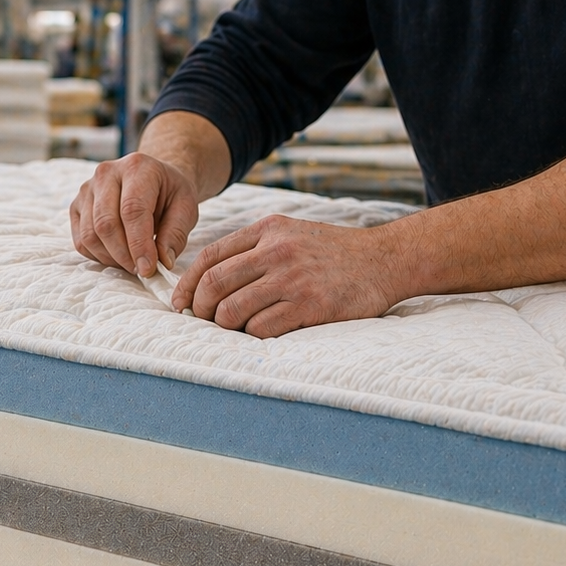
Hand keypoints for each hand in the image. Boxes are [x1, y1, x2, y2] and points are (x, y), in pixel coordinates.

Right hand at [70, 153, 199, 277]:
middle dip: (124, 255)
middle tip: (141, 270)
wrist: (152, 179)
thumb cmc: (169, 193)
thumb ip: (176, 234)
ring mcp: (87, 189)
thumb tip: (163, 262)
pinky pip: (81, 241)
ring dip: (111, 258)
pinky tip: (117, 255)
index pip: (132, 210)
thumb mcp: (186, 207)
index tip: (148, 269)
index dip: (138, 244)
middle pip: (105, 224)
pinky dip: (99, 256)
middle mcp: (106, 173)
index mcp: (137, 167)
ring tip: (131, 262)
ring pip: (90, 236)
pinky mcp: (76, 206)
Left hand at [172, 214, 408, 336]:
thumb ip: (253, 250)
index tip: (180, 304)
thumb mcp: (291, 234)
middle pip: (213, 284)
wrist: (386, 260)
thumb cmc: (332, 253)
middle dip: (200, 309)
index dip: (187, 284)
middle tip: (204, 321)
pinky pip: (261, 329)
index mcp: (267, 230)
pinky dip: (253, 336)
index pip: (210, 257)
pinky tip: (263, 332)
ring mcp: (293, 278)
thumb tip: (205, 281)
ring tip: (235, 328)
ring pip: (232, 311)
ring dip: (225, 326)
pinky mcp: (310, 305)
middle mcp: (277, 251)